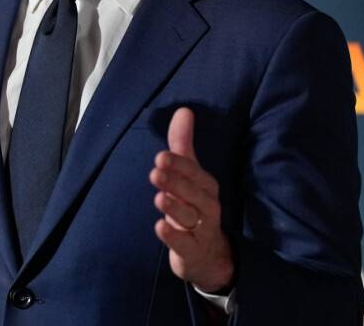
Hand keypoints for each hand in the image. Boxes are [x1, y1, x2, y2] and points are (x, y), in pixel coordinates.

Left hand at [150, 107, 233, 291]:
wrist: (208, 254)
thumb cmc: (194, 206)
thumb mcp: (188, 176)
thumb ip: (183, 144)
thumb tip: (184, 110)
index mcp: (206, 186)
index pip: (194, 173)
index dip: (179, 165)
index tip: (161, 156)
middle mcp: (207, 206)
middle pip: (194, 194)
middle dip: (176, 183)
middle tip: (155, 173)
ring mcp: (202, 230)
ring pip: (190, 217)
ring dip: (175, 208)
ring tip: (159, 198)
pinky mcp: (193, 251)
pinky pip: (185, 244)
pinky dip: (173, 237)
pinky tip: (159, 227)